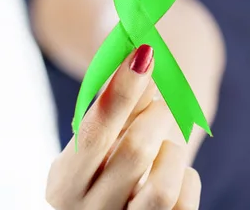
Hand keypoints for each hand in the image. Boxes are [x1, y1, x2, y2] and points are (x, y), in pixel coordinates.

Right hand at [45, 45, 201, 209]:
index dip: (121, 90)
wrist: (129, 194)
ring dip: (171, 152)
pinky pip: (185, 201)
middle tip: (160, 103)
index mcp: (63, 183)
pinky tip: (173, 171)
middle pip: (134, 153)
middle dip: (155, 116)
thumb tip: (141, 61)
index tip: (143, 54)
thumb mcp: (107, 131)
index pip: (92, 133)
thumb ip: (120, 100)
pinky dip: (186, 175)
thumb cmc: (113, 153)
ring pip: (162, 189)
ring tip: (163, 145)